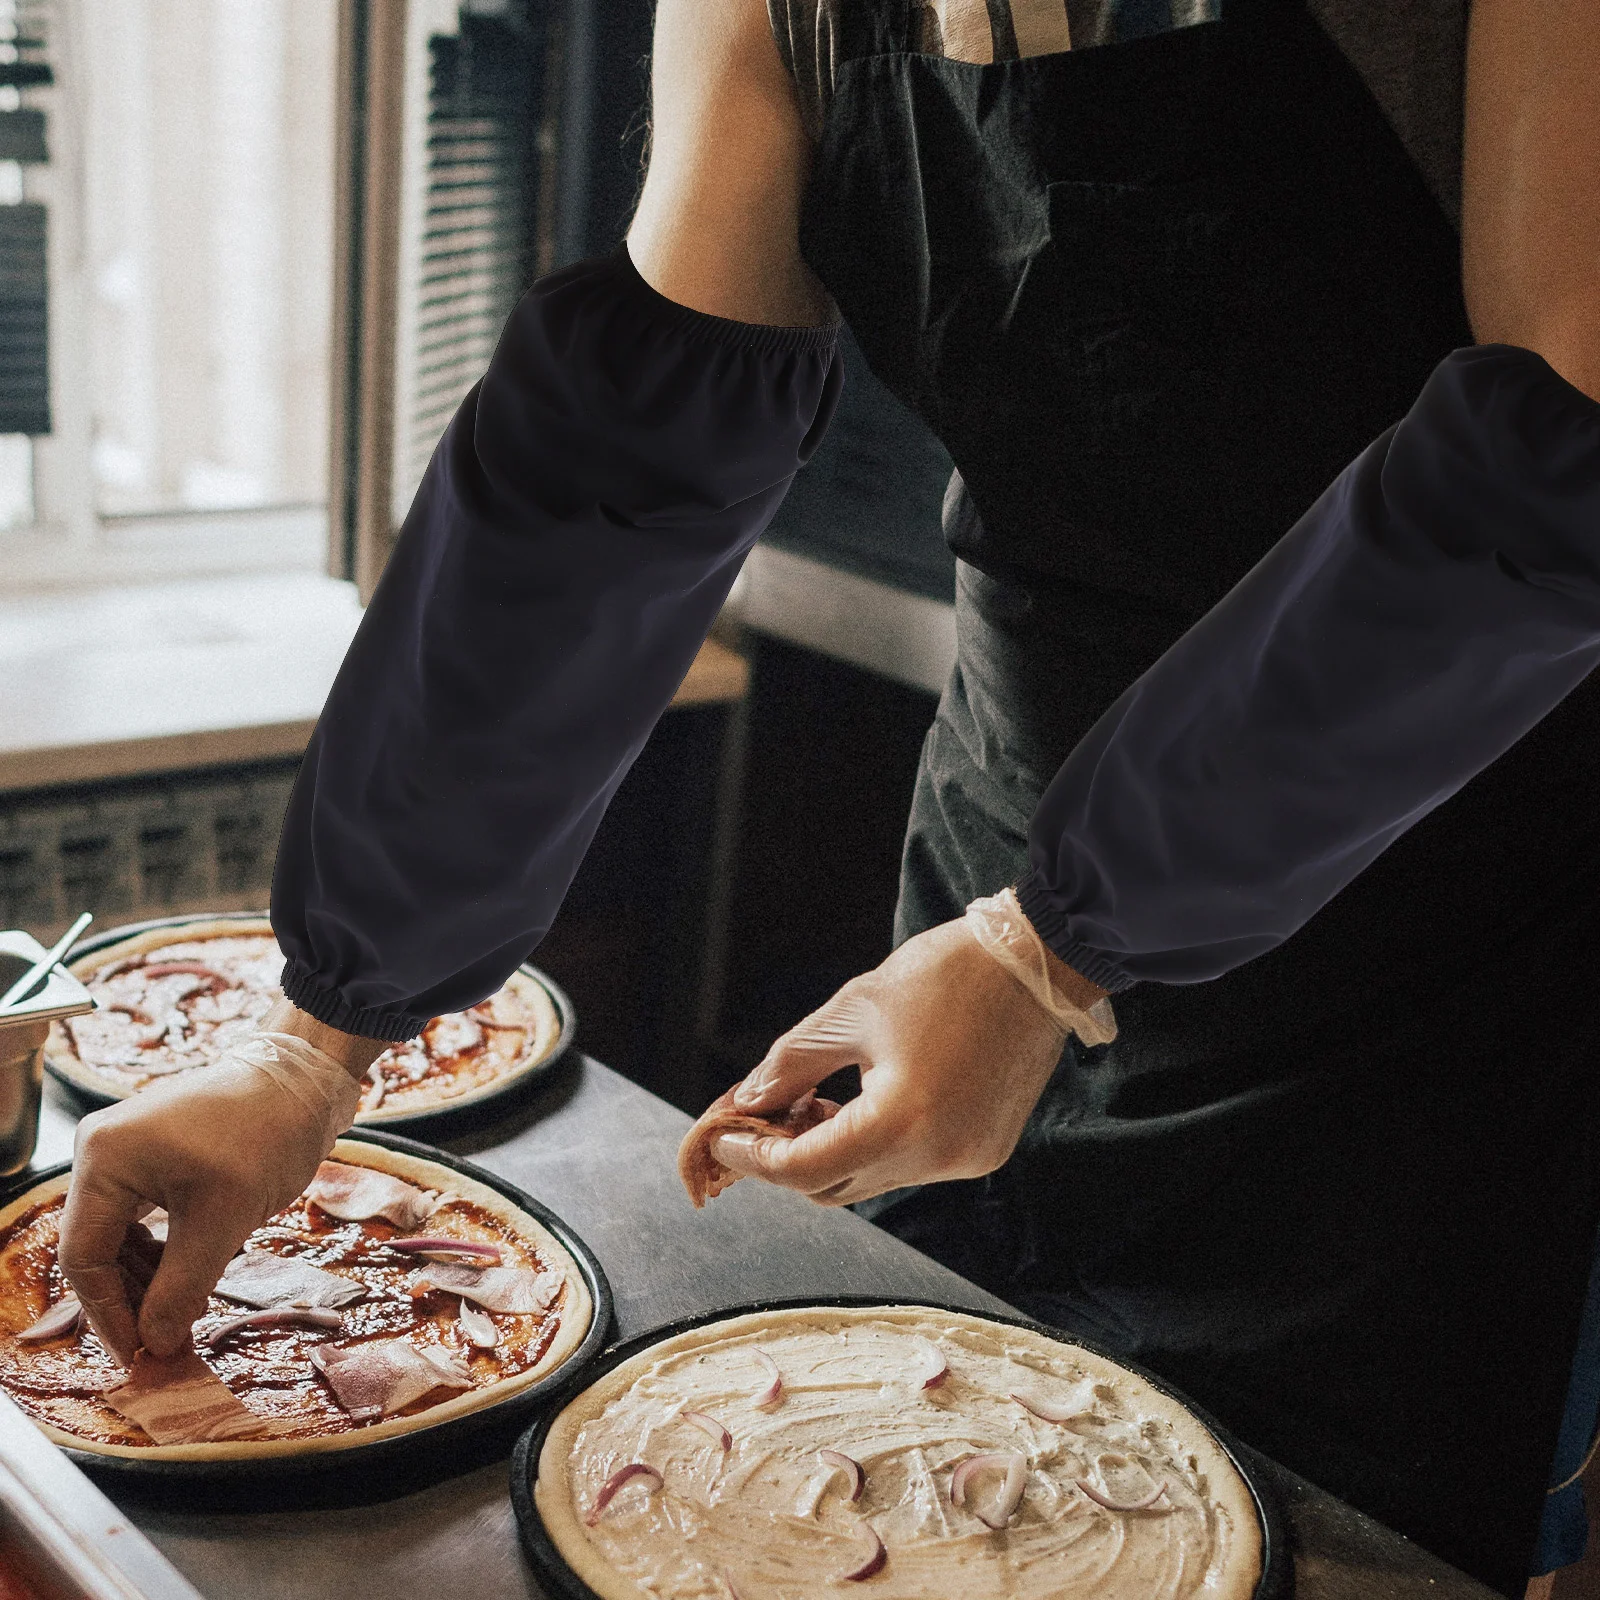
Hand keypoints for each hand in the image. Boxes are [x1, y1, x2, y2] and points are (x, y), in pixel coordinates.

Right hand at [59, 1004, 381, 1363]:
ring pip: (119, 1237)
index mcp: (104, 1160)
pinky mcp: (151, 1156)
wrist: (307, 1079)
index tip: (141, 1354)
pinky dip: (163, 1252)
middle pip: (97, 1248)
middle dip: (131, 1299)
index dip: (110, 1314)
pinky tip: (192, 1279)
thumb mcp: (225, 1221)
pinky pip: (141, 1218)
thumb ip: (181, 1288)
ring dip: (149, 1279)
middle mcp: (100, 1152)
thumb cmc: (268, 1136)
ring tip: (188, 1313)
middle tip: (166, 1342)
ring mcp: (124, 1151)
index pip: (84, 1257)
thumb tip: (155, 1345)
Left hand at [712, 918, 1070, 1205]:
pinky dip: (878, 1145)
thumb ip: (791, 1064)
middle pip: (833, 1185)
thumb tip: (747, 1100)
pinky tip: (865, 1103)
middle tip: (764, 1111)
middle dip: (788, 1157)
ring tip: (816, 1101)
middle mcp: (937, 1157)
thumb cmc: (944, 976)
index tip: (723, 1135)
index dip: (753, 1156)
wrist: (1038, 964)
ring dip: (833, 1151)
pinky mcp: (985, 1151)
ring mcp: (967, 1160)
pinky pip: (911, 1165)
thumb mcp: (852, 1011)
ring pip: (871, 1179)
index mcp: (901, 1122)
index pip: (803, 1169)